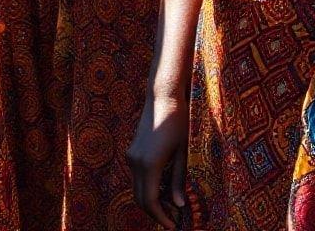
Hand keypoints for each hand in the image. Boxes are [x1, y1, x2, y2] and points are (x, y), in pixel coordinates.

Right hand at [128, 90, 188, 228]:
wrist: (162, 97)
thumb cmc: (178, 122)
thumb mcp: (183, 152)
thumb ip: (178, 180)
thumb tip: (178, 205)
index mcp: (150, 164)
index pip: (150, 202)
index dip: (161, 217)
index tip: (173, 226)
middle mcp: (136, 162)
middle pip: (140, 199)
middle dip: (155, 213)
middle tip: (172, 220)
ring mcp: (131, 156)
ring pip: (138, 188)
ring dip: (151, 200)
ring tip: (170, 205)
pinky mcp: (132, 151)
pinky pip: (137, 177)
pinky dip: (148, 187)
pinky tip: (163, 187)